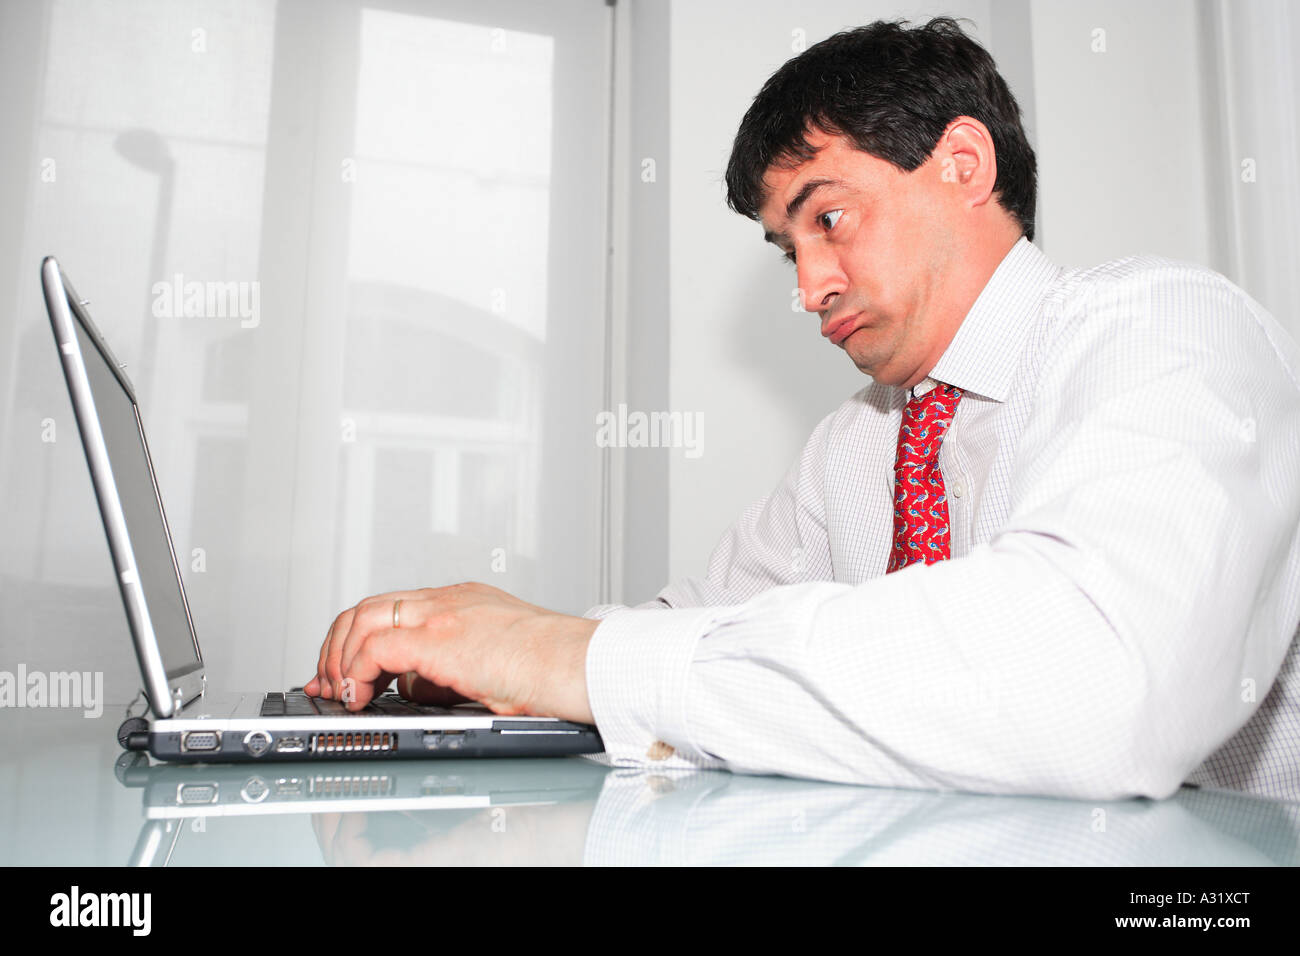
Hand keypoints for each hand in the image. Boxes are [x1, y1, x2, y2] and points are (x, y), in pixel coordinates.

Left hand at [302, 581, 598, 722]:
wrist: (586, 665)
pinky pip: (377, 645)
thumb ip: (450, 671)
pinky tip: (359, 697)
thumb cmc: (556, 672)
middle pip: (366, 608)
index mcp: (461, 604)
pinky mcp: (442, 638)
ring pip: (362, 619)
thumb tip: (415, 690)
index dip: (356, 642)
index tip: (342, 674)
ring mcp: (444, 614)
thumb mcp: (491, 666)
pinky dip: (356, 671)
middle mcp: (448, 601)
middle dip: (335, 649)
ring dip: (340, 660)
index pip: (390, 609)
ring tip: (342, 695)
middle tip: (328, 685)